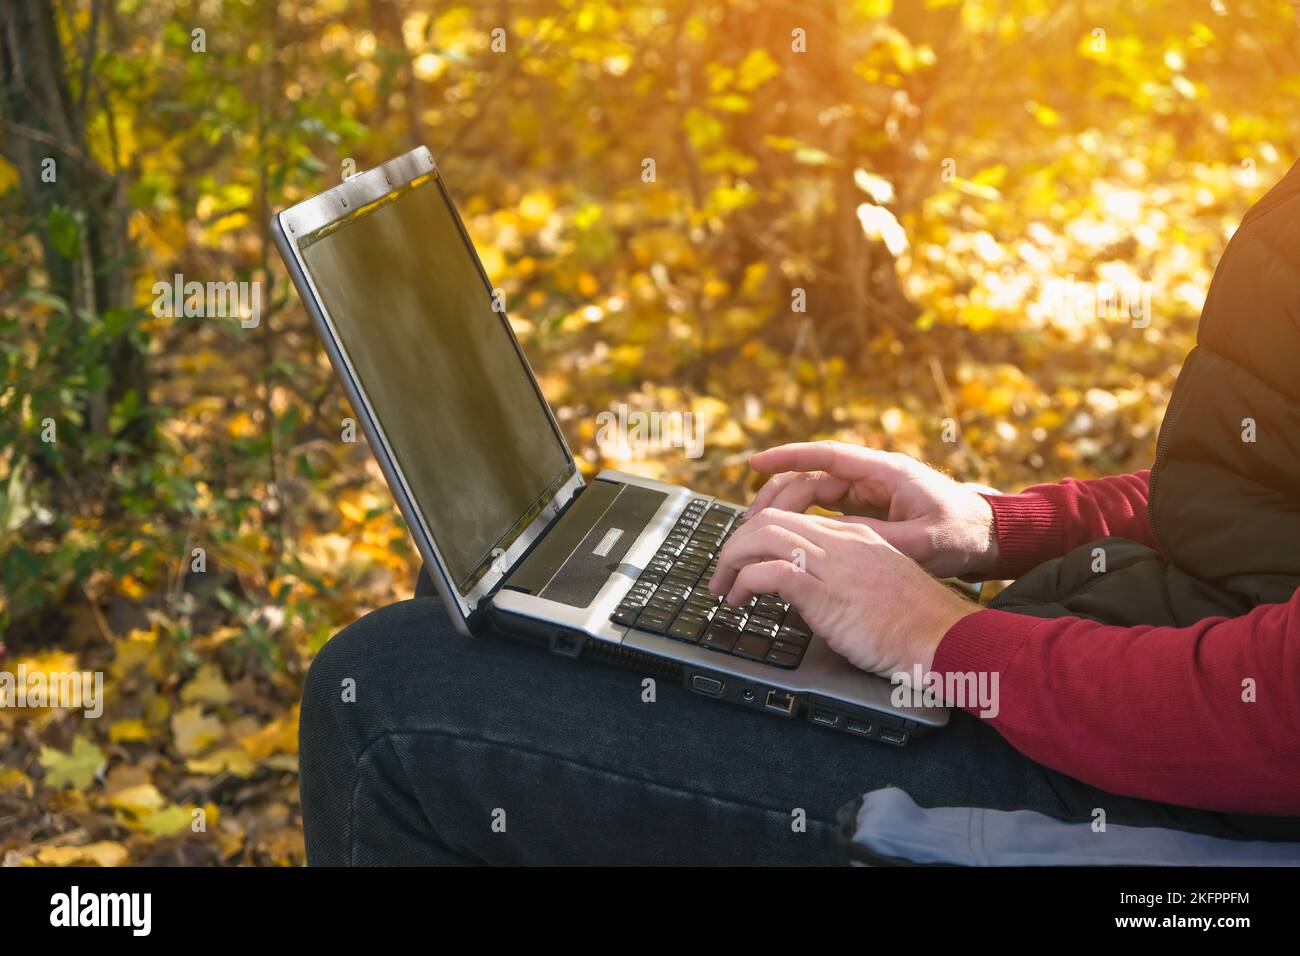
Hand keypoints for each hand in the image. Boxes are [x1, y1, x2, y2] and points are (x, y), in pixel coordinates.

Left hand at [707, 509, 979, 678]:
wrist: (944, 640)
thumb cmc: (915, 624)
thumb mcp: (876, 587)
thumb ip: (844, 577)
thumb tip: (807, 588)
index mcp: (855, 535)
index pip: (792, 518)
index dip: (757, 536)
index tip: (742, 560)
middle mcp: (842, 541)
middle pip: (769, 520)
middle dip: (735, 544)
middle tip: (721, 575)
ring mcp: (834, 564)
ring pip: (763, 538)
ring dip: (732, 561)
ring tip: (723, 588)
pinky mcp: (826, 593)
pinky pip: (770, 573)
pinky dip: (745, 582)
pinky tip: (740, 598)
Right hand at [745, 441, 998, 578]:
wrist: (990, 538)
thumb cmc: (961, 535)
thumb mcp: (919, 541)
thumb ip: (873, 536)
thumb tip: (825, 535)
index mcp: (886, 472)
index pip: (827, 456)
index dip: (787, 456)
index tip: (755, 463)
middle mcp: (874, 476)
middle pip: (813, 476)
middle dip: (777, 493)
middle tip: (748, 518)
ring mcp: (871, 492)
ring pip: (816, 492)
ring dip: (787, 507)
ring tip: (758, 529)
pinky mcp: (871, 508)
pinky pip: (828, 508)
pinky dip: (805, 518)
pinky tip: (787, 536)